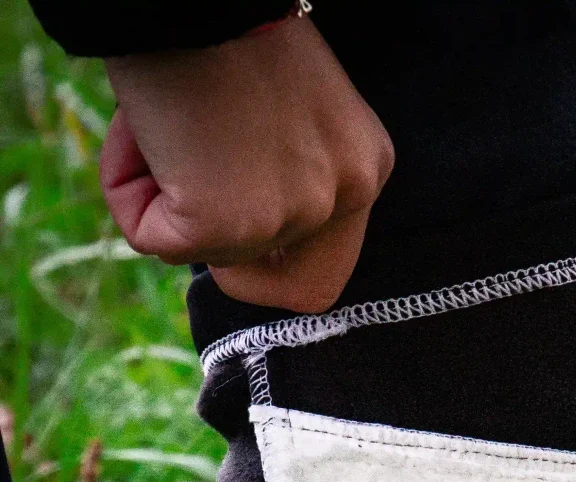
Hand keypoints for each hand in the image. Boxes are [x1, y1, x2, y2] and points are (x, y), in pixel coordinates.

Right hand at [100, 19, 393, 311]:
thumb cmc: (226, 30)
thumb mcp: (291, 116)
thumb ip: (286, 174)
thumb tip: (242, 231)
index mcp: (366, 168)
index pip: (322, 268)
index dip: (268, 256)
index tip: (233, 207)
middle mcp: (345, 197)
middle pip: (270, 276)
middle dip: (215, 236)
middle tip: (189, 171)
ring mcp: (290, 214)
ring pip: (209, 253)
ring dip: (164, 196)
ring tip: (163, 123)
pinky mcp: (224, 223)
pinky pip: (156, 241)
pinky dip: (128, 195)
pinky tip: (139, 134)